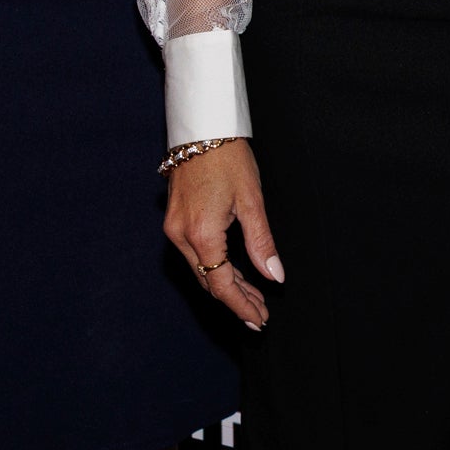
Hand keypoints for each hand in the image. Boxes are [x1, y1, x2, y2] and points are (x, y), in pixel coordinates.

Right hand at [164, 140, 278, 329]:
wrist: (202, 129)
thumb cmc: (228, 159)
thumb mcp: (252, 201)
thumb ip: (262, 242)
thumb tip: (275, 276)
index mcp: (201, 234)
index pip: (221, 285)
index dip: (241, 306)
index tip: (260, 320)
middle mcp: (181, 236)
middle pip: (209, 281)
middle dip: (236, 299)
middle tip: (261, 314)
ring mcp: (174, 229)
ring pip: (201, 270)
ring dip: (227, 285)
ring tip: (254, 298)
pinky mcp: (175, 221)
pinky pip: (195, 255)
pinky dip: (215, 267)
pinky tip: (234, 273)